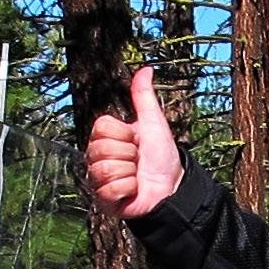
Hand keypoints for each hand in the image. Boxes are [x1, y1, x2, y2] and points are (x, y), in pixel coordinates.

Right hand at [83, 66, 184, 220]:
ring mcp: (97, 180)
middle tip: (138, 161)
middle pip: (102, 148)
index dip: (125, 135)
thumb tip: (147, 68)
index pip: (102, 127)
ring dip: (130, 173)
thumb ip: (144, 97)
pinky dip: (128, 190)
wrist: (172, 190)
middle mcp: (96, 158)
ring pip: (106, 169)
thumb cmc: (162, 158)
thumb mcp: (154, 124)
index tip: (136, 142)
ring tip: (137, 176)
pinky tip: (133, 191)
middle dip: (129, 155)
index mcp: (105, 138)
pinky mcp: (102, 200)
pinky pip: (110, 189)